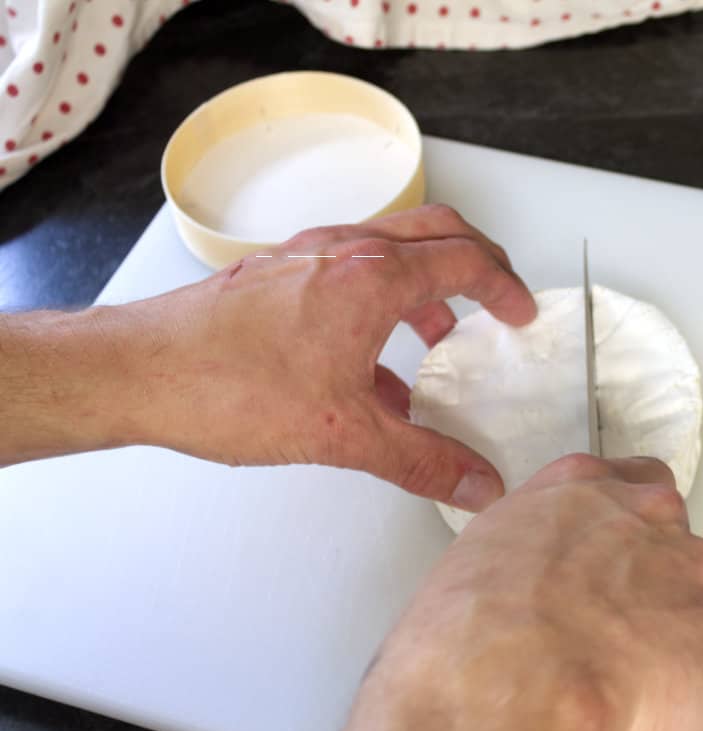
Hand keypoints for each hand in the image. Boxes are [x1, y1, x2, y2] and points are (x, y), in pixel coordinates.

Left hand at [119, 204, 534, 509]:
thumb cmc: (228, 386)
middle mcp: (344, 251)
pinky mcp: (280, 276)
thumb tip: (478, 483)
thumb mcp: (343, 434)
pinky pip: (351, 273)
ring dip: (428, 282)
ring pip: (392, 248)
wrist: (138, 372)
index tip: (522, 316)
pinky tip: (373, 368)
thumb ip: (421, 460)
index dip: (506, 288)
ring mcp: (308, 257)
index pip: (466, 261)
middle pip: (437, 232)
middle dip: (479, 262)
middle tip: (499, 300)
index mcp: (372, 277)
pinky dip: (383, 301)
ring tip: (440, 336)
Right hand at [326, 455, 702, 730]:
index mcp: (582, 489)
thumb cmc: (472, 640)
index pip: (631, 491)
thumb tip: (539, 605)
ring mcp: (699, 572)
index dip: (630, 548)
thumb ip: (536, 560)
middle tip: (612, 661)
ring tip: (620, 711)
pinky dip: (689, 730)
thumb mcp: (482, 562)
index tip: (615, 586)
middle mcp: (648, 515)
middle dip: (656, 609)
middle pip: (678, 557)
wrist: (506, 687)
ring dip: (675, 667)